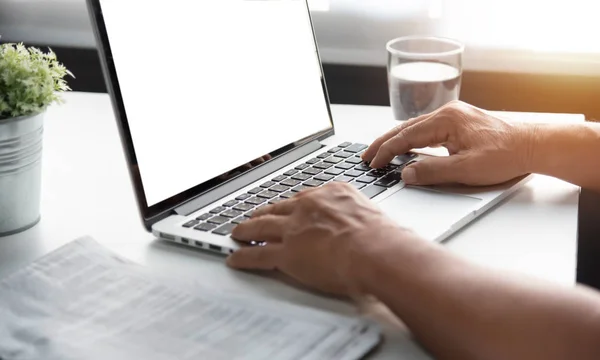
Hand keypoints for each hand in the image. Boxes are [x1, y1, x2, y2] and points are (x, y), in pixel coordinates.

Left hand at [227, 182, 413, 295]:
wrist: (376, 251)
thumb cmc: (383, 238)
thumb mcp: (371, 214)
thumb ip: (358, 218)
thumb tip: (364, 230)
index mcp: (331, 194)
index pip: (304, 199)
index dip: (292, 206)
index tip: (287, 208)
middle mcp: (308, 207)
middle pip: (278, 209)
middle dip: (264, 214)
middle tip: (254, 217)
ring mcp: (294, 229)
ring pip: (261, 227)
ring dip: (246, 231)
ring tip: (238, 234)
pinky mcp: (286, 253)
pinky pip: (258, 255)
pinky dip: (243, 257)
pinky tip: (236, 258)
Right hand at [362, 101, 533, 185]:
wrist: (533, 146)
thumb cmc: (506, 155)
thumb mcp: (466, 169)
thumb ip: (431, 171)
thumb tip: (405, 174)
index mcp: (446, 119)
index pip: (405, 136)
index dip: (386, 151)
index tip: (373, 163)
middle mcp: (447, 113)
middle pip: (405, 128)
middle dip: (383, 143)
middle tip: (366, 156)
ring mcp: (453, 117)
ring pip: (415, 128)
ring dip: (396, 140)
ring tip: (379, 152)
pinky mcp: (458, 124)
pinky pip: (427, 130)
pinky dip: (411, 140)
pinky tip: (405, 147)